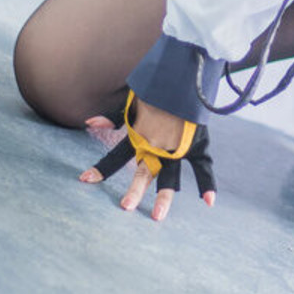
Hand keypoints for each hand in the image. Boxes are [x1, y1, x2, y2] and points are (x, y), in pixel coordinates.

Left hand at [80, 94, 216, 221]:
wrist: (183, 78)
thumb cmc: (156, 87)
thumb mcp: (131, 101)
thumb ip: (114, 118)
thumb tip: (89, 123)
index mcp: (139, 136)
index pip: (115, 156)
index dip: (101, 168)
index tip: (85, 179)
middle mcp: (156, 146)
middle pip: (143, 173)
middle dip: (133, 190)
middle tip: (124, 207)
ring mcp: (177, 148)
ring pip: (170, 177)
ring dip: (164, 197)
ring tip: (157, 216)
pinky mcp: (196, 145)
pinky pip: (203, 167)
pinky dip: (208, 183)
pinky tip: (208, 202)